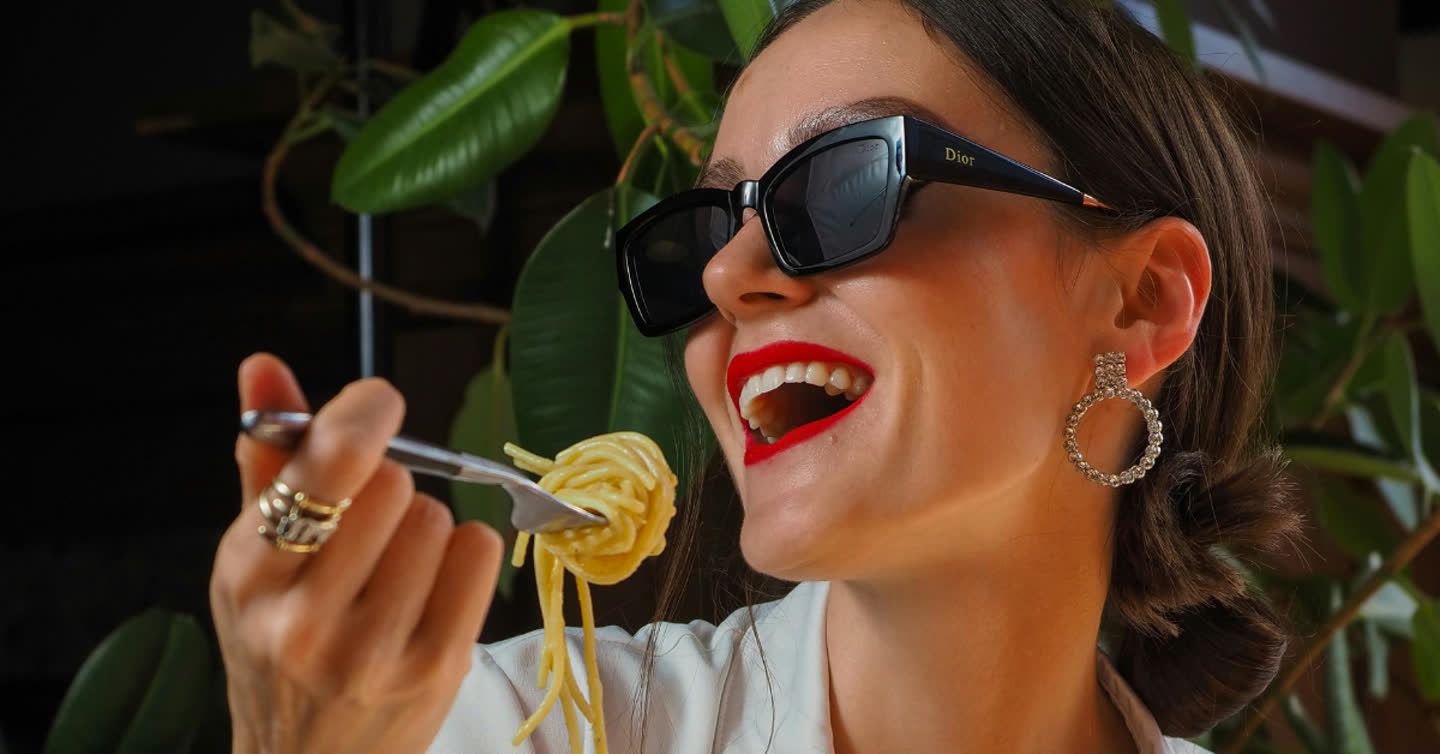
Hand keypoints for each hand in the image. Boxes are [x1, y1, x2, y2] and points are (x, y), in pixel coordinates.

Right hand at [211, 353, 503, 753]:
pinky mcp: (435, 667)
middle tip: (371, 522)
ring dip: (426, 525)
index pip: (322, 468)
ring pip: (437, 517)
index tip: (376, 402)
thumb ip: (267, 458)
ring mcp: (373, 650)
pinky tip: (432, 586)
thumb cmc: (281, 648)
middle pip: (392, 482)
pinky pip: (478, 552)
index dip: (361, 414)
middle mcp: (304, 619)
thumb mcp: (254, 561)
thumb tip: (265, 364)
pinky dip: (465, 554)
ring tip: (395, 567)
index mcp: (248, 575)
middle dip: (389, 482)